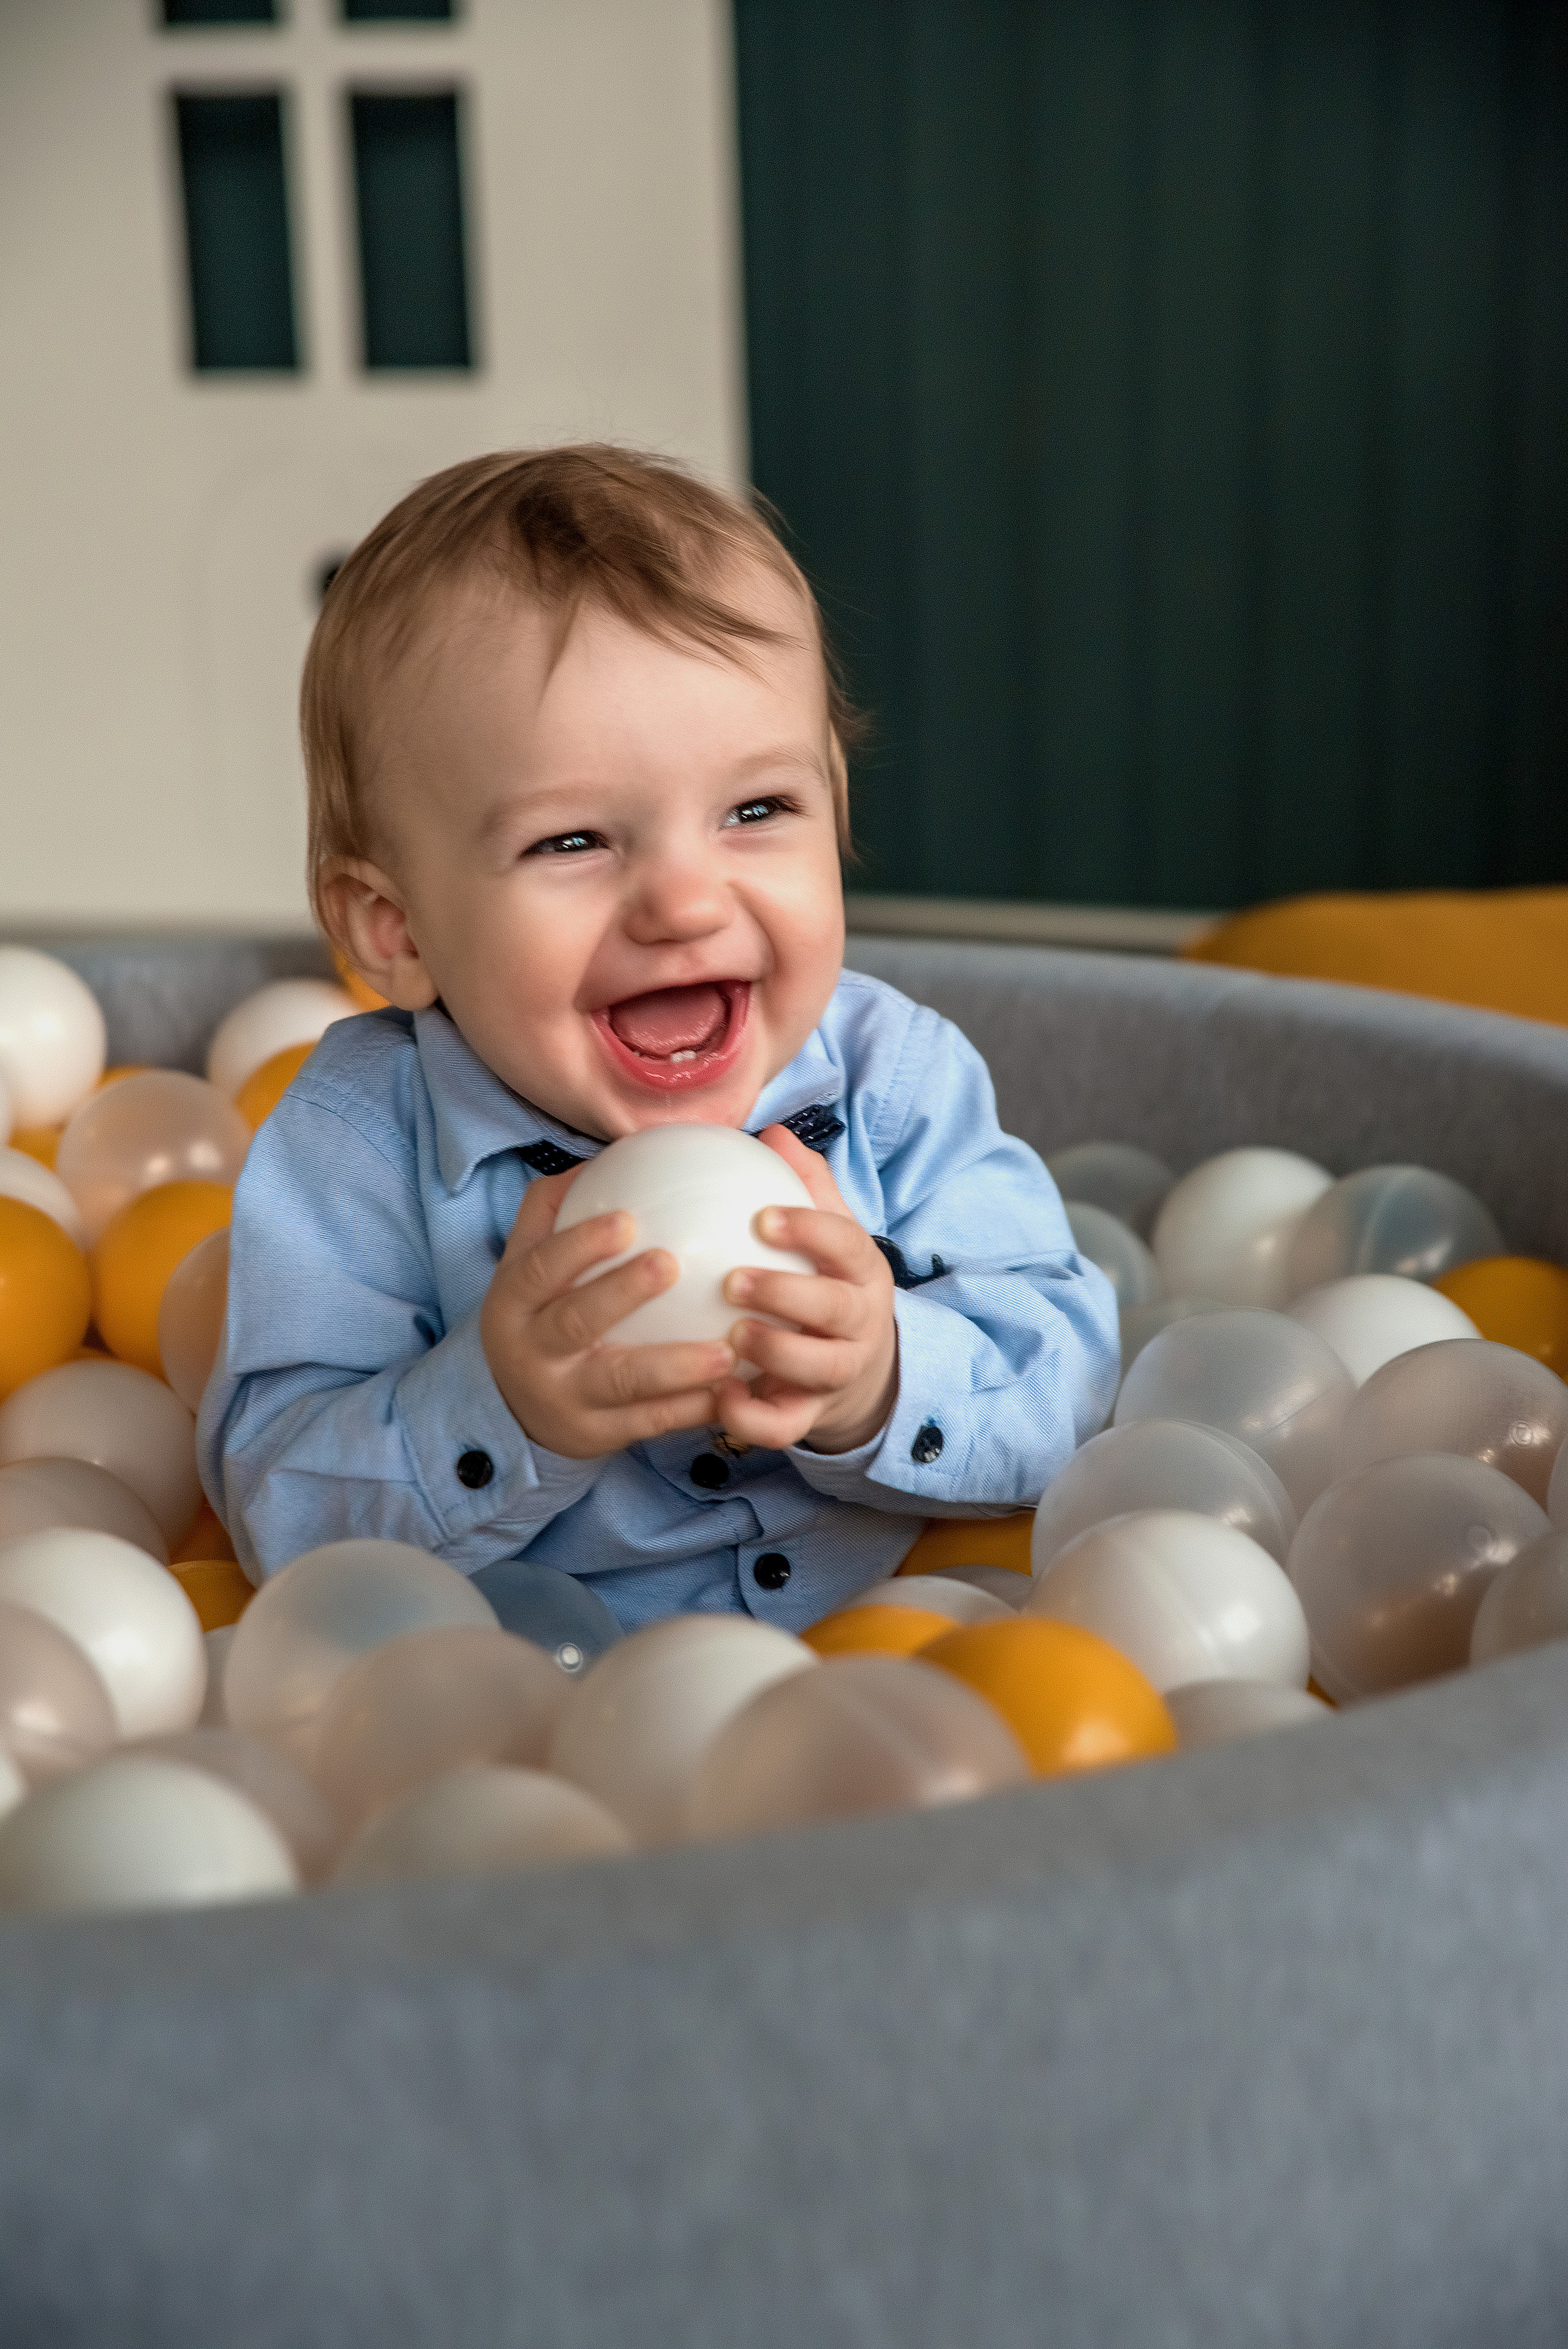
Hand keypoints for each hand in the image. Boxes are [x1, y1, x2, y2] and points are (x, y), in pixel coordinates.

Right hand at [480, 1167, 736, 1459]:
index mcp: (515, 1301)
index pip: (542, 1267)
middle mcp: (532, 1351)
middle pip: (575, 1321)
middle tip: (671, 1264)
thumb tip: (608, 1153)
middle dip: (620, 1292)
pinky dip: (692, 1407)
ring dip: (676, 1366)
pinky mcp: (597, 1435)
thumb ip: (555, 1211)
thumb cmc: (538, 1314)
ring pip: (622, 1382)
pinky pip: (650, 1422)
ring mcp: (565, 1398)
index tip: (628, 1219)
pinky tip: (734, 1386)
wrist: (512, 1410)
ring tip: (727, 1348)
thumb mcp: (527, 1265)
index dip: (580, 1244)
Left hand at [711, 1125, 898, 1454]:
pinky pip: (787, 1427)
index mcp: (859, 1271)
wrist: (856, 1368)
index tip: (761, 1218)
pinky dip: (753, 1418)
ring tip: (730, 1334)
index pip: (846, 1244)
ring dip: (776, 1352)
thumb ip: (806, 1187)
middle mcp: (858, 1323)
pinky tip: (718, 1396)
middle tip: (732, 1280)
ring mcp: (838, 1372)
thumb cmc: (825, 1283)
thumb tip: (773, 1132)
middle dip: (789, 1294)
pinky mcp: (811, 1415)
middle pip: (837, 1310)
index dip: (809, 1229)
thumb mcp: (828, 1235)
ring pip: (819, 1369)